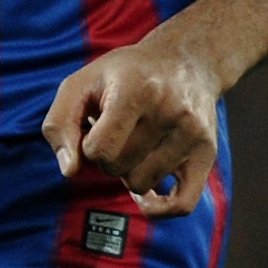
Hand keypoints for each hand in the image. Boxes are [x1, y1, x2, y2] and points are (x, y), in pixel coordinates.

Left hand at [42, 31, 222, 213]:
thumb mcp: (81, 84)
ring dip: (130, 171)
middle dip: (109, 156)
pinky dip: (159, 208)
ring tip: (137, 143)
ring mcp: (193, 134)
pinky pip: (181, 204)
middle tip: (120, 132)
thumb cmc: (124, 75)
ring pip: (141, 184)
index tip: (96, 127)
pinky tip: (147, 194)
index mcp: (137, 90)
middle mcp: (171, 111)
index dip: (89, 145)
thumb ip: (60, 125)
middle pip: (118, 169)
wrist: (186, 60)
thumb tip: (70, 171)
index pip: (99, 150)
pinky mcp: (207, 153)